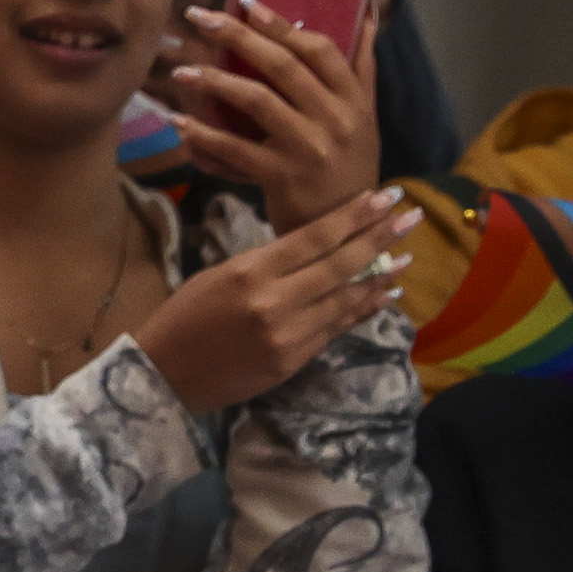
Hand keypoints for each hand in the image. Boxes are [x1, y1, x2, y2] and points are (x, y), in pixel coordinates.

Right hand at [132, 186, 416, 414]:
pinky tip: (384, 292)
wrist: (162, 375)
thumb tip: (317, 247)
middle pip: (340, 263)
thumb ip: (266, 263)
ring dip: (381, 273)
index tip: (384, 196)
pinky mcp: (294, 360)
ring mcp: (288, 334)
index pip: (314, 237)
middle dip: (379, 236)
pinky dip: (364, 307)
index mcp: (248, 272)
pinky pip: (338, 327)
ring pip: (346, 297)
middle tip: (410, 216)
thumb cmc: (183, 318)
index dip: (353, 216)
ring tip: (407, 254)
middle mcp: (273, 301)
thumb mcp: (217, 276)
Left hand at [169, 0, 382, 231]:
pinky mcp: (283, 176)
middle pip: (283, 66)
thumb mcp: (367, 116)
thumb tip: (371, 12)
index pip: (319, 49)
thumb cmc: (349, 165)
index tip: (247, 4)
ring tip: (180, 70)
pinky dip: (204, 134)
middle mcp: (336, 118)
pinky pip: (236, 148)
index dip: (282, 24)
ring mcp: (310, 147)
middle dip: (238, 36)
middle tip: (200, 17)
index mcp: (354, 98)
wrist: (347, 227)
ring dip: (214, 81)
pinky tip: (178, 123)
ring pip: (257, 100)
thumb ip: (361, 66)